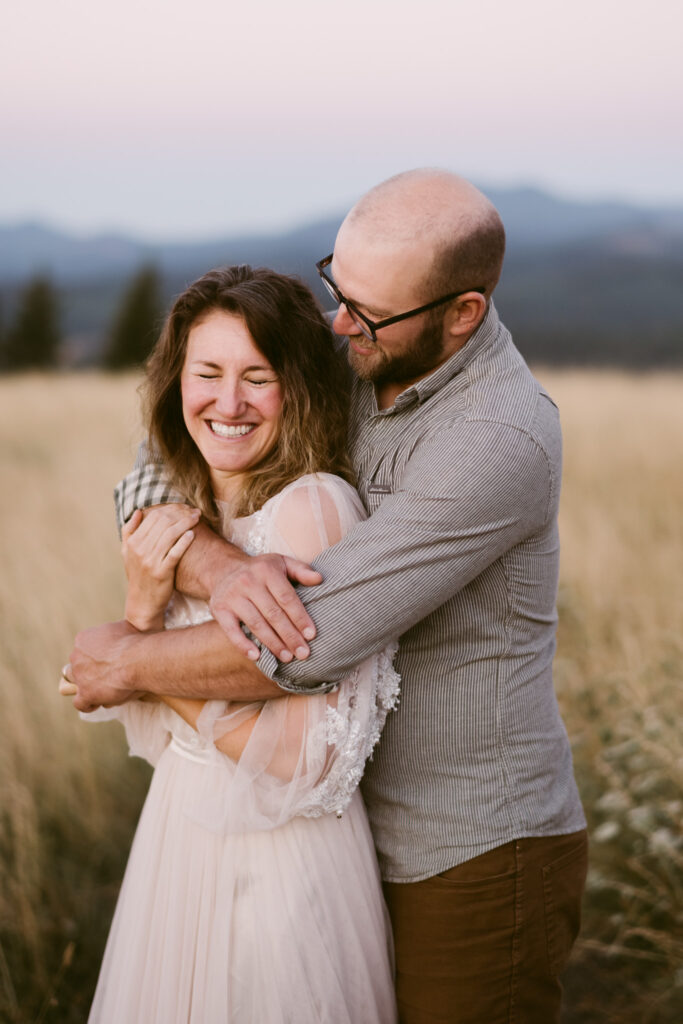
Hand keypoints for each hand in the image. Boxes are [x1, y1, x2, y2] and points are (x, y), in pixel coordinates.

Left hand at [69, 620, 141, 711]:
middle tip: (107, 673)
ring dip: (88, 686)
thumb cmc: (137, 641)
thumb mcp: (125, 627)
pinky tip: (99, 703)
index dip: (96, 656)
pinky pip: (80, 703)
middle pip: (78, 665)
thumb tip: (123, 632)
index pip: (84, 649)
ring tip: (105, 689)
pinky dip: (89, 704)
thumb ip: (116, 632)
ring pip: (77, 683)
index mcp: (84, 638)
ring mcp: (79, 675)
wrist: (139, 658)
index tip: (108, 660)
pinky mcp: (86, 693)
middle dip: (90, 670)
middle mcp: (76, 656)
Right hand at [122, 504, 199, 629]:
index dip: (171, 509)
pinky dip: (184, 541)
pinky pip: (175, 553)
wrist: (142, 602)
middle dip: (181, 513)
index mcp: (132, 543)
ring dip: (186, 523)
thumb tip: (139, 511)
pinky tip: (192, 534)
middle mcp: (140, 550)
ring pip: (170, 535)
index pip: (153, 517)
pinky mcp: (162, 573)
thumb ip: (129, 531)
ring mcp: (150, 561)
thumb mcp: (127, 553)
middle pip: (163, 523)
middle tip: (194, 511)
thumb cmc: (138, 575)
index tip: (184, 507)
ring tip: (197, 518)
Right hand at [209, 553, 322, 661]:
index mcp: (267, 571)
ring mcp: (232, 597)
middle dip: (290, 636)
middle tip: (303, 653)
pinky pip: (231, 631)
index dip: (300, 618)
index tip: (311, 635)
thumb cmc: (260, 570)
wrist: (222, 569)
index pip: (287, 598)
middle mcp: (248, 582)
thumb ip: (301, 570)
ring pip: (256, 624)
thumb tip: (320, 579)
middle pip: (273, 614)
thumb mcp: (281, 562)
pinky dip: (243, 645)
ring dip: (273, 644)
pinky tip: (257, 656)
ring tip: (287, 658)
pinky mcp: (219, 609)